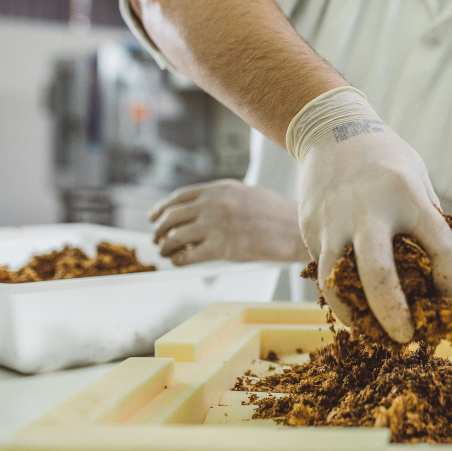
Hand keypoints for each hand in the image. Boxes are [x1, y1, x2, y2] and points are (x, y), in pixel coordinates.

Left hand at [148, 179, 308, 264]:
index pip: (179, 197)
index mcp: (221, 188)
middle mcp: (215, 204)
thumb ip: (222, 199)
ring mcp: (218, 226)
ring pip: (175, 237)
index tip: (153, 217)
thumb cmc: (277, 215)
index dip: (161, 208)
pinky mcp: (223, 248)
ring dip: (166, 247)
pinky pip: (188, 255)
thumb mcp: (248, 195)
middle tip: (156, 239)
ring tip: (166, 252)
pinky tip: (179, 262)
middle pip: (172, 216)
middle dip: (159, 229)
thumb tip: (198, 212)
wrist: (297, 230)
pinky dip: (178, 260)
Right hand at [290, 87, 451, 342]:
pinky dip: (340, 292)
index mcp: (408, 196)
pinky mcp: (310, 227)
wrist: (331, 129)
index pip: (440, 247)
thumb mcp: (418, 180)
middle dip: (393, 314)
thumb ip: (426, 223)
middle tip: (405, 339)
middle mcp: (368, 209)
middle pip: (377, 274)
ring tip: (371, 332)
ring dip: (355, 315)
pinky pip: (325, 270)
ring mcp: (333, 220)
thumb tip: (439, 278)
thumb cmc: (386, 160)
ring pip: (337, 282)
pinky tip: (353, 302)